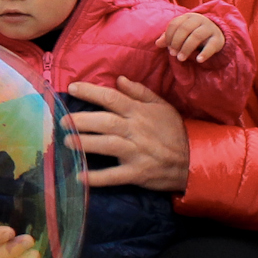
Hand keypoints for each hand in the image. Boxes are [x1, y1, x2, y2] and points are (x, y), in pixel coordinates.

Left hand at [63, 77, 190, 193]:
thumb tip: (119, 79)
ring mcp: (136, 152)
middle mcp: (136, 130)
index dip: (90, 92)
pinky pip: (114, 175)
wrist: (195, 159)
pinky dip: (97, 178)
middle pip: (105, 122)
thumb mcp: (162, 106)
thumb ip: (139, 92)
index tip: (71, 88)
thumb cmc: (174, 131)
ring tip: (66, 142)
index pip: (112, 98)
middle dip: (81, 120)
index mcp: (139, 112)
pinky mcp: (137, 173)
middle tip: (62, 121)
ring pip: (107, 145)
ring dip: (85, 143)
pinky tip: (79, 176)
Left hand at [159, 12, 224, 62]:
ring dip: (186, 48)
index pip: (175, 23)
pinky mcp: (218, 39)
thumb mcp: (181, 34)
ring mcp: (210, 28)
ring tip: (180, 59)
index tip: (167, 47)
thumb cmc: (193, 33)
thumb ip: (169, 37)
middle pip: (184, 29)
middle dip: (176, 42)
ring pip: (196, 36)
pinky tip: (198, 60)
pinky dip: (205, 53)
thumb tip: (157, 43)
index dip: (169, 36)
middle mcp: (199, 20)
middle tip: (172, 54)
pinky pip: (211, 46)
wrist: (216, 34)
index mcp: (188, 17)